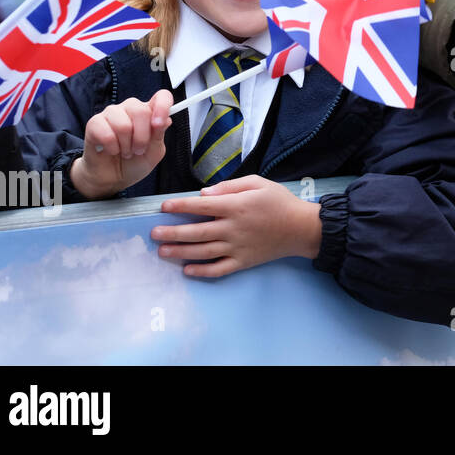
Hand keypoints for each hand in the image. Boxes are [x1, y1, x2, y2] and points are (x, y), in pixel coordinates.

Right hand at [70, 90, 171, 198]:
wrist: (113, 178)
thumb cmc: (134, 162)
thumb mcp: (154, 152)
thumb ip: (159, 135)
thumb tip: (165, 120)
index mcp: (149, 112)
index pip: (162, 97)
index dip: (163, 107)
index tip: (159, 125)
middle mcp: (130, 108)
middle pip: (141, 111)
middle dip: (142, 138)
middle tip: (138, 150)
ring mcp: (111, 114)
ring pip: (124, 125)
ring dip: (126, 146)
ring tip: (125, 151)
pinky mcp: (94, 123)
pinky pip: (106, 134)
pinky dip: (112, 148)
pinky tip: (111, 150)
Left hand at [153, 175, 321, 277]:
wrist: (301, 228)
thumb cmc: (279, 202)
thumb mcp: (258, 183)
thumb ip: (230, 186)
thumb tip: (204, 194)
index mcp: (236, 207)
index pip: (201, 207)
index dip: (180, 206)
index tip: (163, 207)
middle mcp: (233, 229)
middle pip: (196, 232)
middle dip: (172, 233)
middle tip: (153, 234)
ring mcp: (237, 248)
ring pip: (202, 252)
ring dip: (180, 252)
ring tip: (162, 251)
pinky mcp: (243, 262)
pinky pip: (218, 270)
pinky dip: (202, 271)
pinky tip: (187, 270)